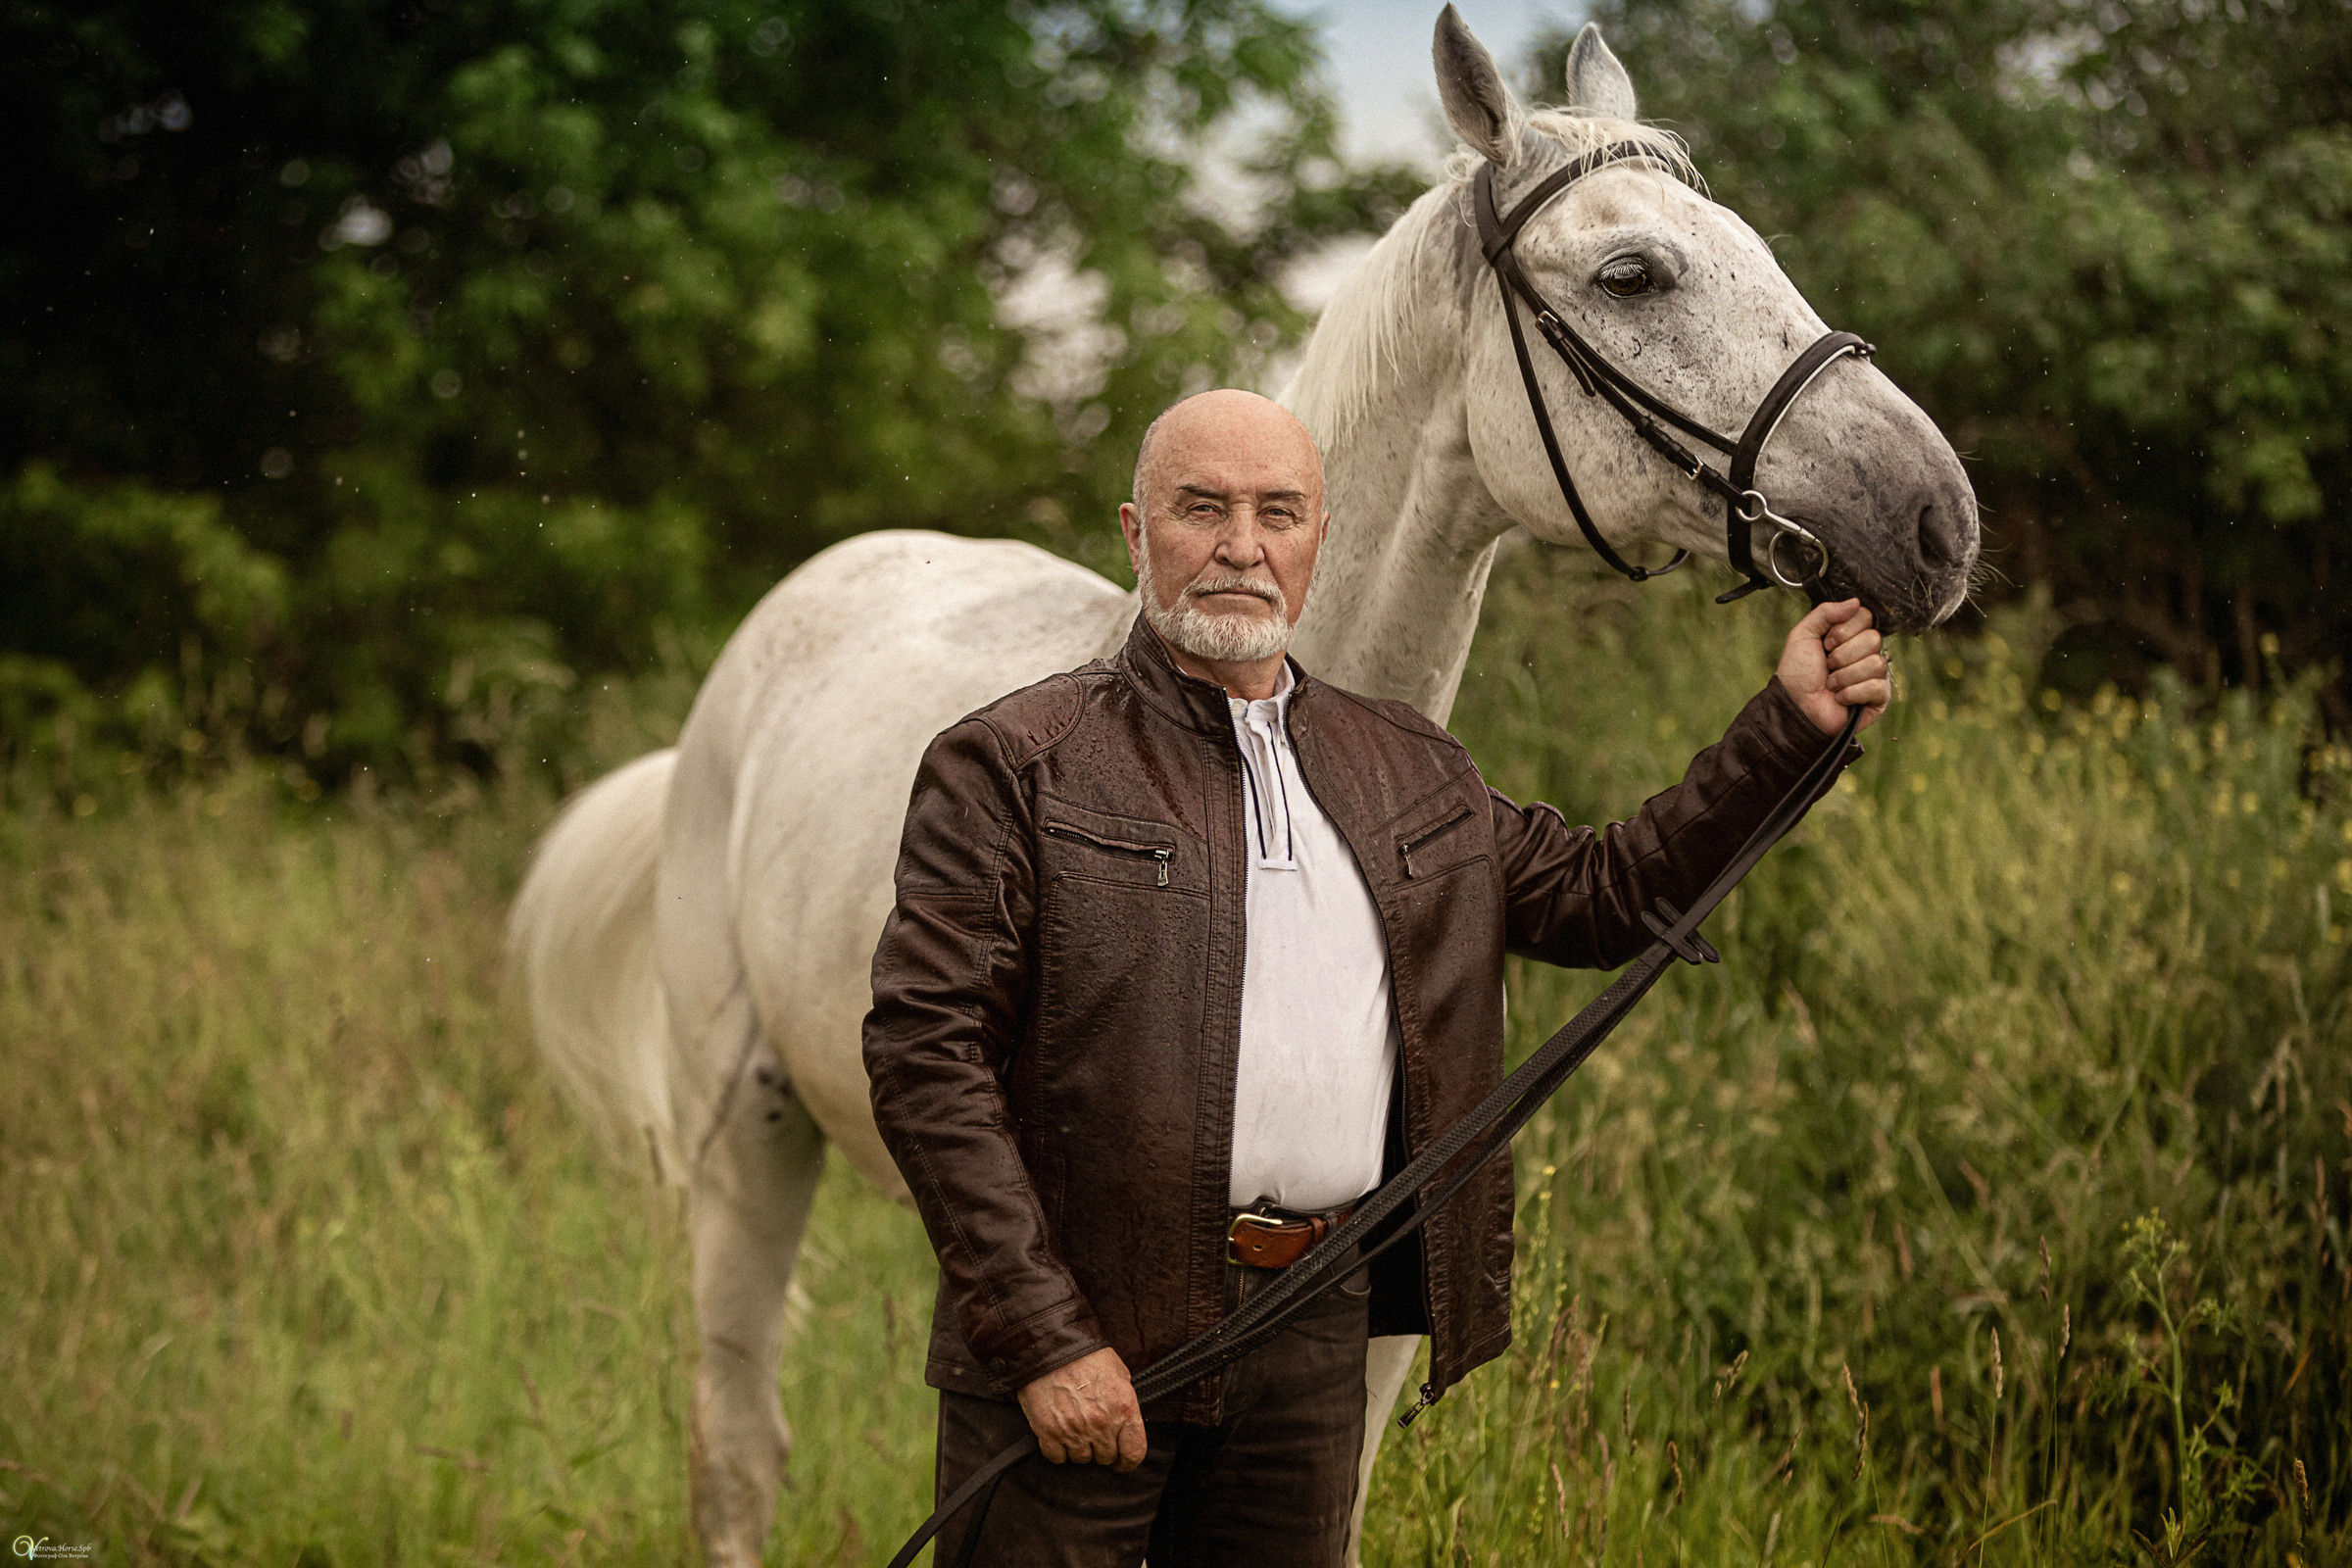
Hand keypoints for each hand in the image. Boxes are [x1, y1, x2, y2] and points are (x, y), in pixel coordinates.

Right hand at [1017, 1346, 1146, 1470]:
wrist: (1051, 1344)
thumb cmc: (1086, 1354)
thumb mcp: (1119, 1374)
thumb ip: (1125, 1403)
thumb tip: (1127, 1426)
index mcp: (1123, 1408)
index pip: (1134, 1453)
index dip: (1128, 1461)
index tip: (1122, 1461)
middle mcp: (1101, 1423)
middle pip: (1106, 1458)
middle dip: (1102, 1448)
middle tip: (1093, 1432)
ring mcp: (1074, 1429)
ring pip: (1082, 1459)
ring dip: (1079, 1448)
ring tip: (1075, 1426)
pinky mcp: (1049, 1431)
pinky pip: (1057, 1457)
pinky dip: (1058, 1449)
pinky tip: (1059, 1432)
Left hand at [1776, 598, 1890, 735]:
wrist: (1795, 706)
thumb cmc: (1798, 673)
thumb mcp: (1802, 635)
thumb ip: (1825, 612)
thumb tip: (1855, 602)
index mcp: (1851, 635)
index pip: (1865, 616)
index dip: (1843, 631)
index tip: (1826, 644)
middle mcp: (1867, 652)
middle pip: (1873, 638)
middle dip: (1842, 655)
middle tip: (1828, 665)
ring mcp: (1876, 674)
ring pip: (1875, 663)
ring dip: (1844, 676)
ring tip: (1831, 684)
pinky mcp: (1879, 697)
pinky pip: (1877, 687)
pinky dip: (1851, 693)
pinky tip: (1840, 698)